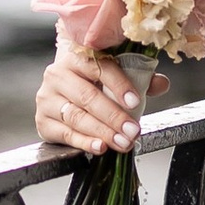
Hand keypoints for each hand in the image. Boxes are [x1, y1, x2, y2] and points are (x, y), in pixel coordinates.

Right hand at [36, 45, 168, 154]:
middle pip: (87, 97)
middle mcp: (57, 75)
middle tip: (133, 131)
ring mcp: (47, 99)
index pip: (99, 67)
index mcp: (77, 57)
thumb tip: (161, 84)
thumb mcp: (117, 76)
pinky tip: (100, 147)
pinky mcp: (43, 122)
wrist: (64, 93)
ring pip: (77, 117)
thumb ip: (140, 79)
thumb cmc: (94, 82)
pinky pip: (65, 134)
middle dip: (114, 116)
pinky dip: (84, 142)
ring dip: (103, 132)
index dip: (118, 84)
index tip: (135, 101)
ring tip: (123, 142)